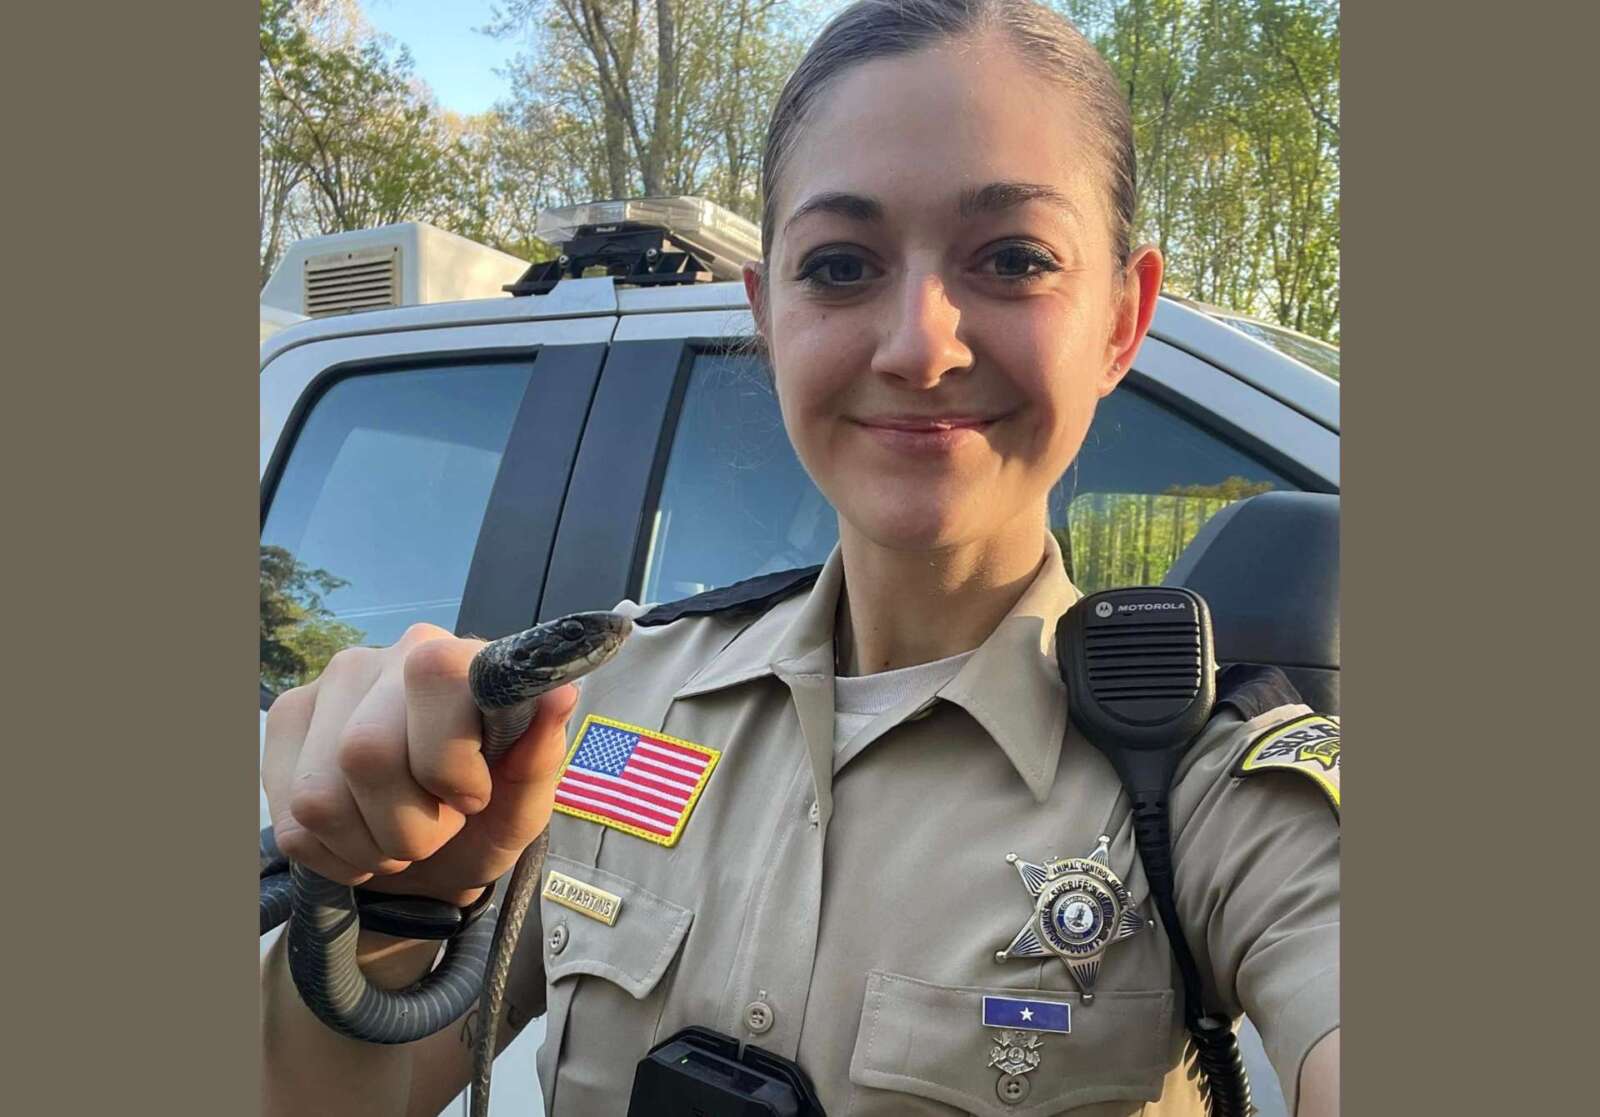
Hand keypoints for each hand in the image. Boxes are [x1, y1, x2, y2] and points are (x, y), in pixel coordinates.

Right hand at [262, 623, 576, 905]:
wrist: (433, 861)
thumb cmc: (486, 819)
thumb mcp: (525, 804)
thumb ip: (540, 756)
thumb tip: (559, 691)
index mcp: (460, 659)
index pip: (434, 675)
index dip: (448, 758)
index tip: (473, 796)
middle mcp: (389, 656)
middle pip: (364, 751)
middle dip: (408, 824)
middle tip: (437, 831)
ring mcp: (328, 687)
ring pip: (320, 795)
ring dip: (370, 845)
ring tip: (400, 836)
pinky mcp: (287, 725)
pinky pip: (291, 819)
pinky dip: (335, 854)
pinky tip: (363, 836)